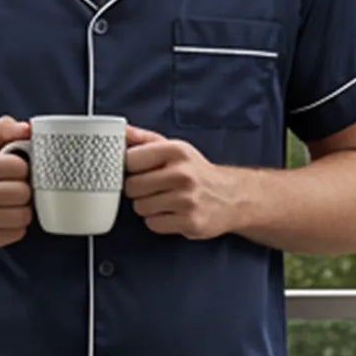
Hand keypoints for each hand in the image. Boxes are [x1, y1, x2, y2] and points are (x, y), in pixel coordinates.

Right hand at [0, 117, 32, 251]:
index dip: (22, 168)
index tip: (14, 171)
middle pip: (22, 193)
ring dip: (22, 210)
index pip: (19, 167)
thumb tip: (27, 128)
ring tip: (10, 205)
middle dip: (23, 191)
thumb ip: (4, 130)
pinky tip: (4, 220)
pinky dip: (16, 228)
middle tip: (13, 190)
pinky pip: (17, 234)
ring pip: (22, 216)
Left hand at [121, 126, 240, 239]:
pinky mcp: (190, 222)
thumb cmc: (197, 172)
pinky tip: (172, 213)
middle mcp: (182, 174)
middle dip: (138, 190)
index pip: (130, 159)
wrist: (232, 196)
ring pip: (140, 207)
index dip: (131, 167)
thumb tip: (123, 131)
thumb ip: (146, 140)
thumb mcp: (175, 149)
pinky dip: (158, 221)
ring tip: (165, 201)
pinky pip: (153, 224)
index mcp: (176, 151)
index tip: (139, 170)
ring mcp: (187, 199)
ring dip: (148, 207)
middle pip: (132, 186)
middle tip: (153, 188)